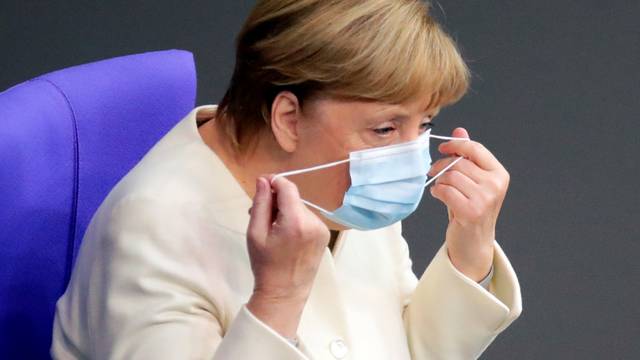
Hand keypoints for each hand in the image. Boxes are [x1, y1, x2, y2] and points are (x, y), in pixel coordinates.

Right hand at [246, 175, 329, 337]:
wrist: (284, 293)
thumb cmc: (265, 264)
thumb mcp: (255, 233)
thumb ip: (261, 203)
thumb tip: (264, 180)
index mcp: (296, 221)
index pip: (288, 187)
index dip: (274, 181)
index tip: (261, 184)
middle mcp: (314, 222)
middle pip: (293, 198)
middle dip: (276, 201)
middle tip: (258, 215)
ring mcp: (322, 229)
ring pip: (299, 208)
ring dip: (285, 211)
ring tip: (271, 228)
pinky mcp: (324, 235)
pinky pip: (306, 218)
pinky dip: (295, 220)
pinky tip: (285, 235)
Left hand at [427, 128, 509, 281]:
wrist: (473, 242)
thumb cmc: (470, 208)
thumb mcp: (471, 180)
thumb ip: (467, 156)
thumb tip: (459, 131)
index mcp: (499, 174)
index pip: (475, 149)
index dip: (456, 145)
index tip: (442, 148)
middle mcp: (495, 185)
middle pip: (459, 163)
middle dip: (442, 166)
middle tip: (435, 173)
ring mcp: (485, 199)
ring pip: (450, 177)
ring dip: (440, 181)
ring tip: (441, 189)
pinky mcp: (471, 211)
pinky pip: (445, 191)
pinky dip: (437, 192)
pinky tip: (439, 196)